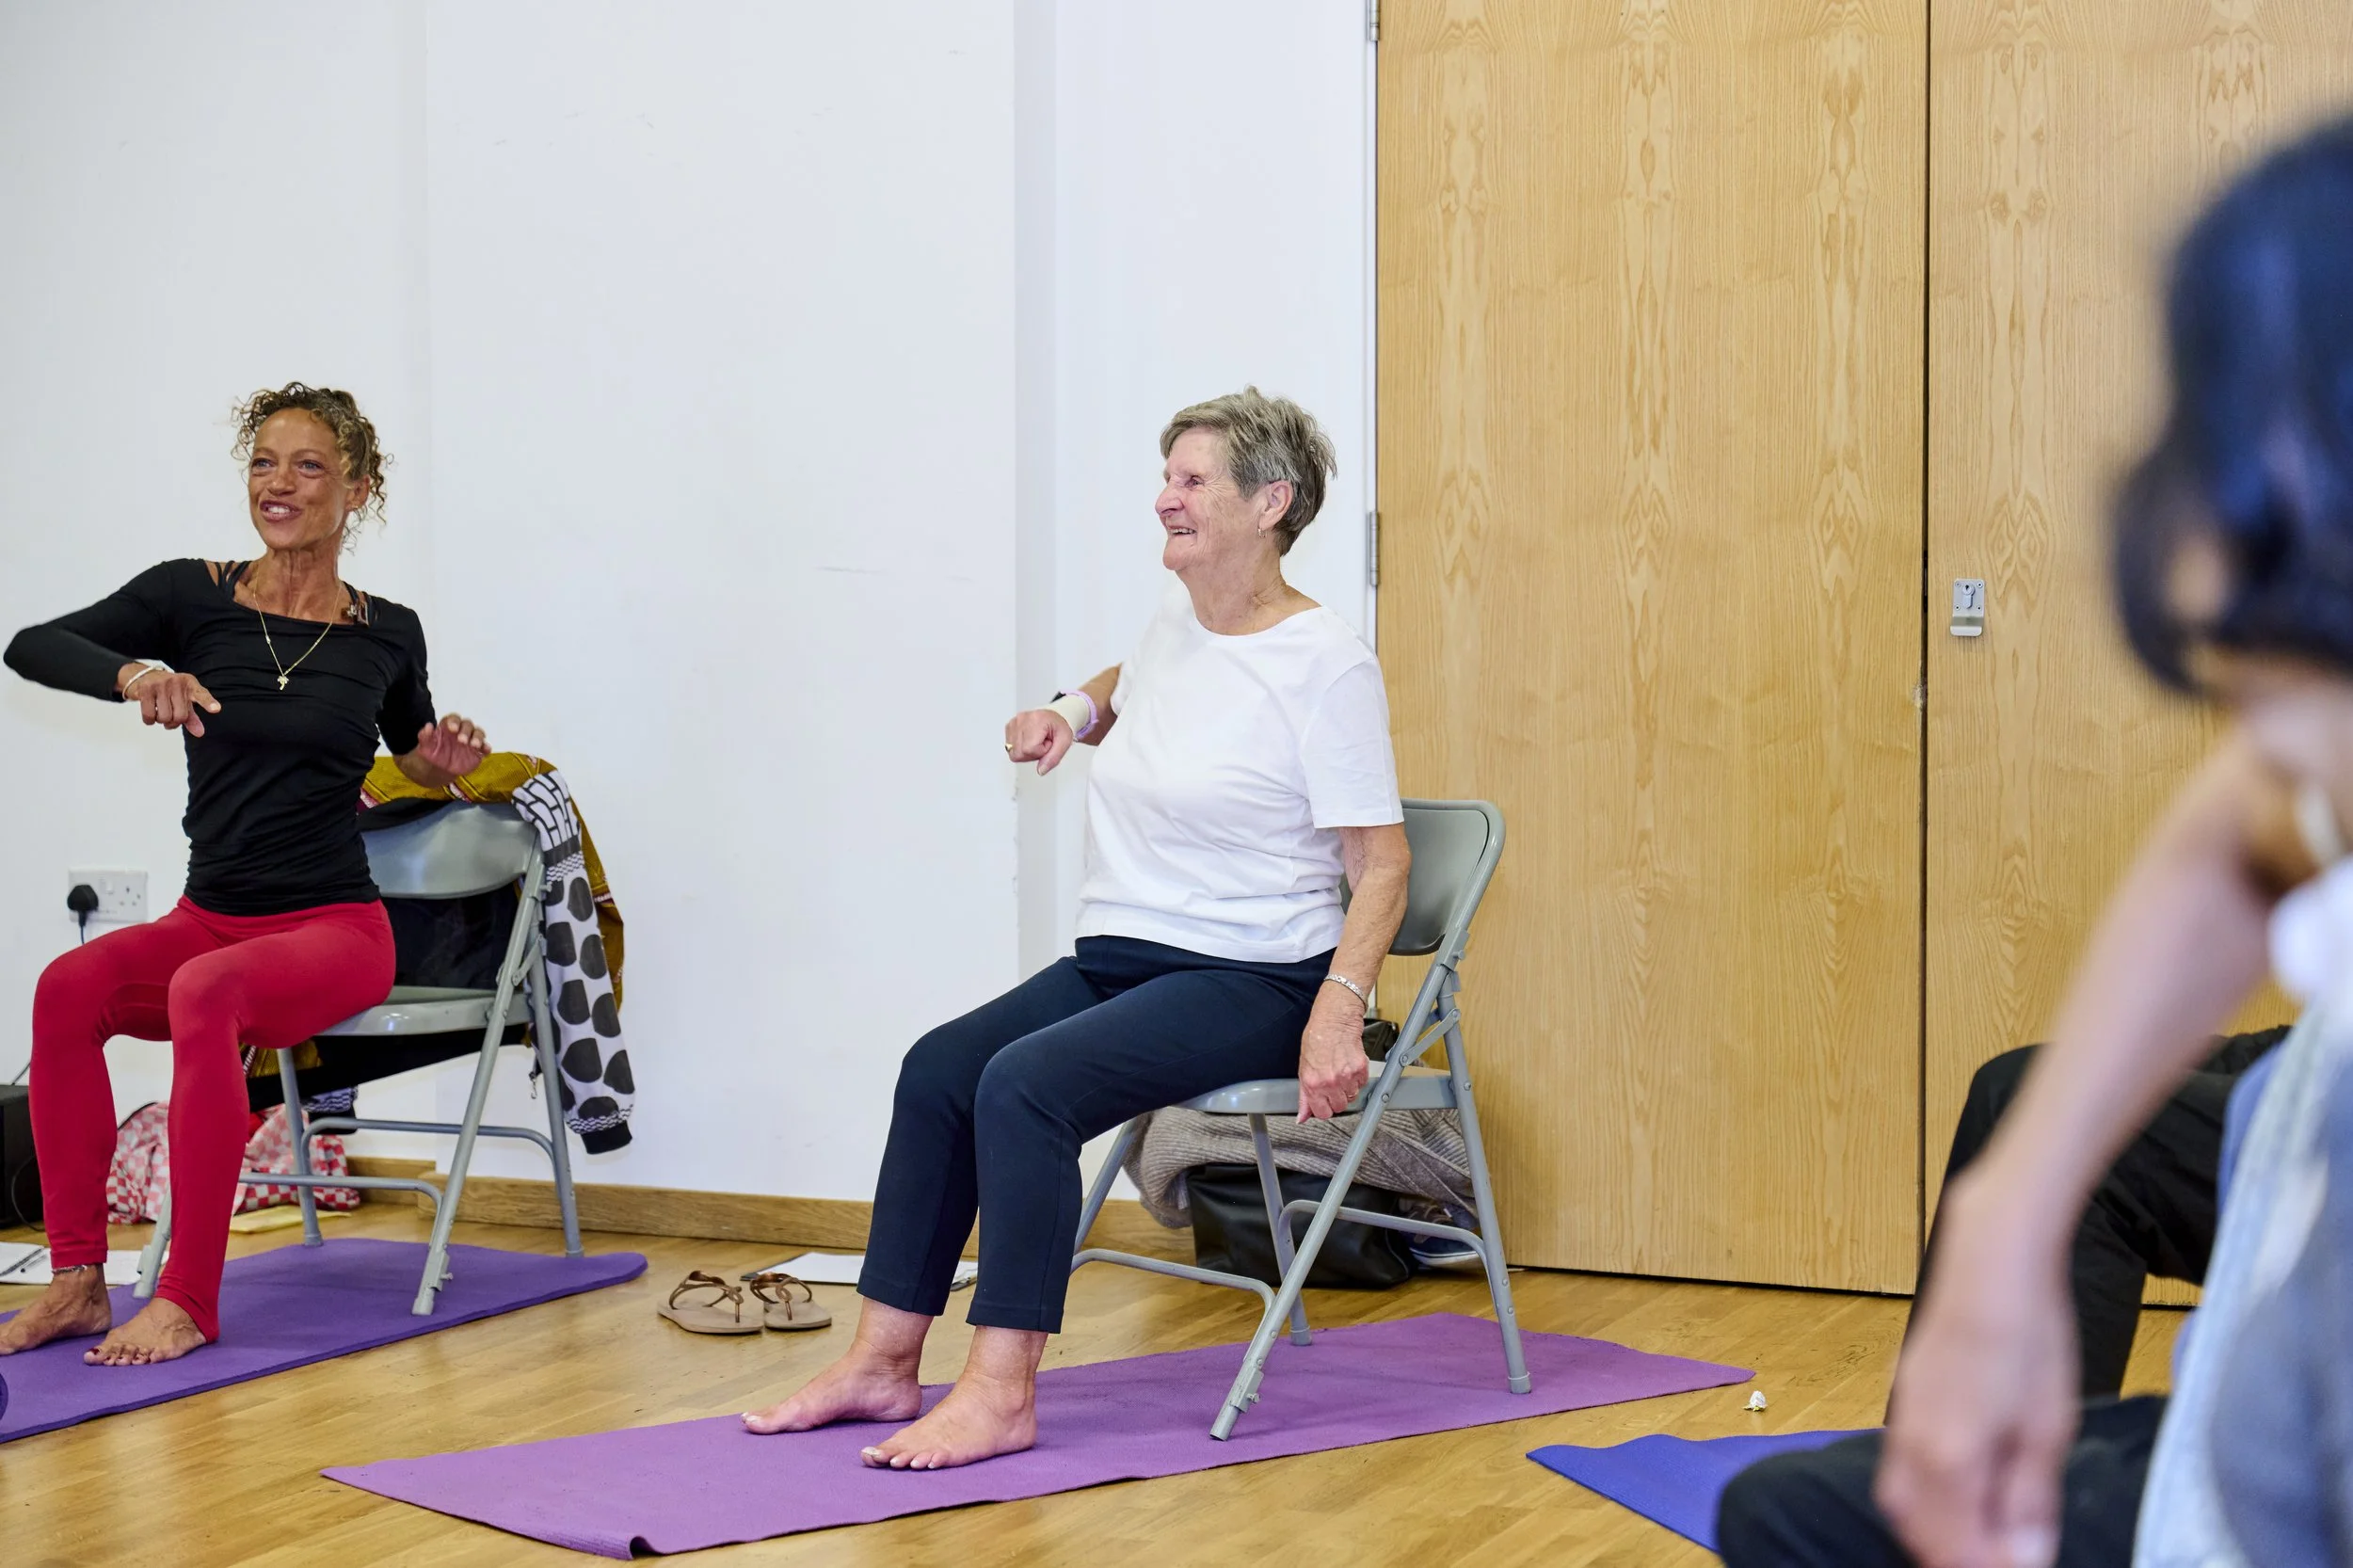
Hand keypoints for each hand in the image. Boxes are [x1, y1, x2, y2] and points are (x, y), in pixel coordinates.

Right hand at [122, 665, 218, 737]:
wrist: (144, 677)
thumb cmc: (168, 691)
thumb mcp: (183, 701)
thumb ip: (192, 717)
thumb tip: (200, 733)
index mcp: (191, 684)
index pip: (202, 695)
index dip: (209, 703)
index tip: (216, 709)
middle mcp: (178, 682)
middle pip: (180, 717)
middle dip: (173, 723)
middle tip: (169, 716)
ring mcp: (161, 684)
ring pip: (164, 718)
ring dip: (161, 721)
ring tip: (160, 712)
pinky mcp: (146, 689)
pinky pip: (149, 715)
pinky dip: (149, 721)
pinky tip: (150, 713)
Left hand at [412, 714, 489, 778]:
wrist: (438, 768)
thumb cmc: (432, 753)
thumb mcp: (425, 746)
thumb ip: (425, 736)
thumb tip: (428, 726)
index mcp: (449, 726)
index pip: (454, 718)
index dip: (454, 721)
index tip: (452, 729)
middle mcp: (461, 731)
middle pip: (468, 724)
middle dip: (466, 731)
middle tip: (462, 740)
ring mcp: (470, 740)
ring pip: (478, 733)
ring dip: (478, 737)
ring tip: (474, 745)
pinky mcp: (477, 751)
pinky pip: (485, 747)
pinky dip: (487, 747)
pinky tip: (486, 750)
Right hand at [1004, 709, 1075, 774]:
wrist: (1053, 719)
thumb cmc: (1059, 727)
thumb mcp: (1064, 742)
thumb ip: (1053, 758)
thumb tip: (1041, 770)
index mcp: (1036, 720)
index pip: (1028, 749)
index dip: (1040, 752)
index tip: (1047, 744)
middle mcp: (1022, 720)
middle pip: (1018, 753)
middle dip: (1032, 754)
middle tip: (1042, 744)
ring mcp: (1014, 723)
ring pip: (1013, 753)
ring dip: (1026, 752)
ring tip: (1036, 742)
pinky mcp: (1009, 728)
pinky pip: (1011, 749)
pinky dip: (1020, 748)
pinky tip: (1029, 741)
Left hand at [1296, 985, 1371, 1120]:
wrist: (1334, 1021)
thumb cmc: (1317, 1040)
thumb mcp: (1303, 1069)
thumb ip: (1304, 1096)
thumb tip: (1303, 1116)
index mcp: (1312, 1084)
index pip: (1323, 1113)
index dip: (1324, 1108)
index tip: (1325, 1102)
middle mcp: (1329, 1082)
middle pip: (1340, 1107)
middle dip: (1337, 1098)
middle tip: (1333, 1083)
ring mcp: (1346, 1077)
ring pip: (1353, 1096)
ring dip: (1348, 1087)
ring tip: (1341, 1071)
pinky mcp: (1360, 1069)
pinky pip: (1362, 1084)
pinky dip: (1358, 1077)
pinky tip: (1349, 1065)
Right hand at [1875, 1177, 2078, 1567]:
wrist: (1989, 1264)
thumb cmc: (2030, 1339)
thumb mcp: (2048, 1428)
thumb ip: (2029, 1501)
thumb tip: (2024, 1560)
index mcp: (1952, 1458)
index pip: (1959, 1550)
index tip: (2025, 1567)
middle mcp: (1913, 1447)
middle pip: (1921, 1536)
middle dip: (1959, 1559)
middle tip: (2007, 1560)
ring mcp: (1901, 1421)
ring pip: (1900, 1507)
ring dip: (1935, 1537)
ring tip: (1982, 1541)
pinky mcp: (1901, 1403)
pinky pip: (1896, 1475)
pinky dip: (1919, 1504)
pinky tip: (1955, 1501)